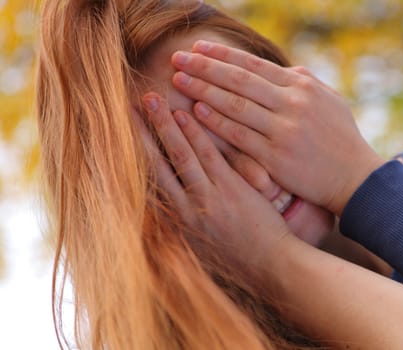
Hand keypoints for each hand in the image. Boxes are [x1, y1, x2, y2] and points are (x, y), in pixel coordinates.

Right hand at [136, 92, 292, 268]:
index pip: (149, 181)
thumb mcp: (201, 241)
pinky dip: (196, 133)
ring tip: (151, 98)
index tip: (122, 134)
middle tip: (128, 104)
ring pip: (179, 154)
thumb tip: (170, 202)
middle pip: (155, 164)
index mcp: (176, 219)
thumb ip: (185, 218)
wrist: (269, 266)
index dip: (134, 155)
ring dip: (164, 125)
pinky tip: (186, 113)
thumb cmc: (238, 254)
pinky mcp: (230, 190)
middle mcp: (185, 208)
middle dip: (140, 133)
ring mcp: (207, 197)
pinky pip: (209, 156)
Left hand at [170, 41, 384, 214]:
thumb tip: (283, 68)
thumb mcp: (330, 100)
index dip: (224, 54)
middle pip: (239, 80)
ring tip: (179, 80)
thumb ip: (304, 82)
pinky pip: (240, 136)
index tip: (199, 47)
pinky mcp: (276, 157)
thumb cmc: (341, 138)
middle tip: (178, 57)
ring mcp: (284, 130)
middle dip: (205, 66)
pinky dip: (217, 123)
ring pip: (235, 105)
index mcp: (303, 86)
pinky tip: (197, 112)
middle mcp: (293, 103)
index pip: (255, 65)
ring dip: (204, 90)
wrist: (355, 177)